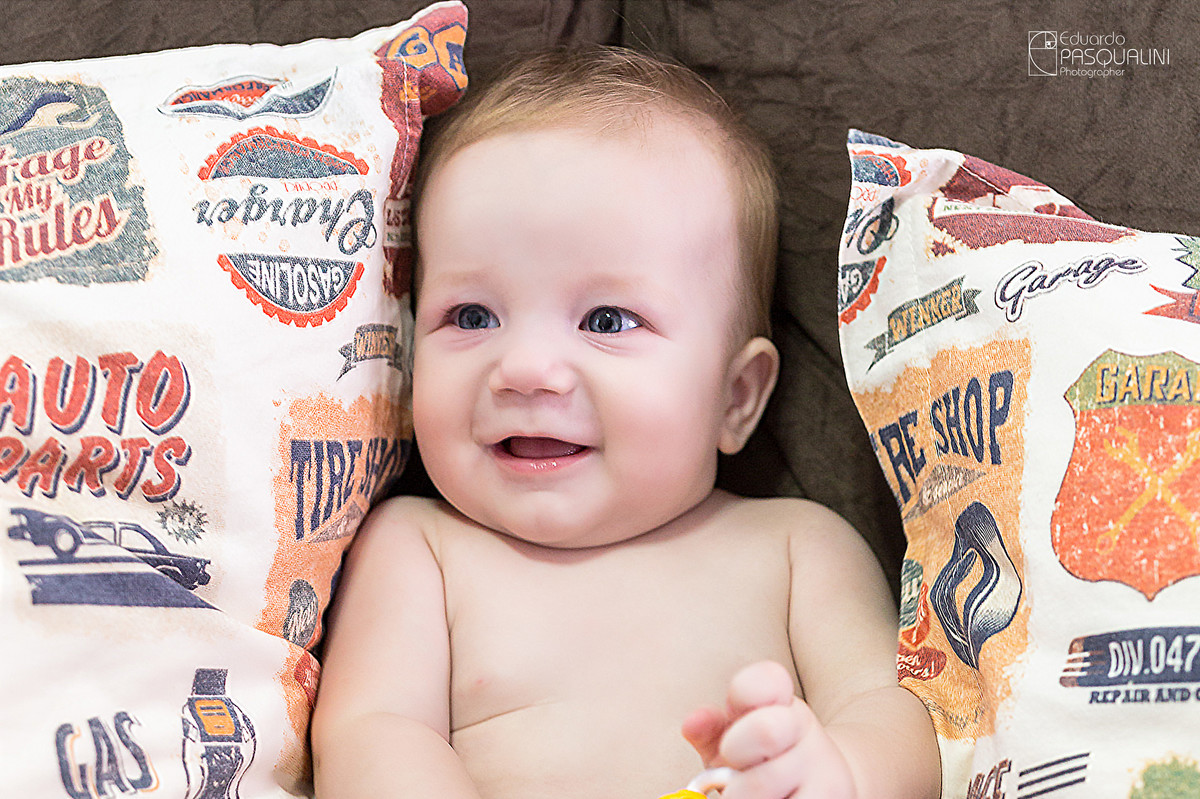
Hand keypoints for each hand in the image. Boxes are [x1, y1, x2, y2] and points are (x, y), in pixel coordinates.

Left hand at [681, 661, 856, 798]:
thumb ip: (711, 730)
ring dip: (741, 797)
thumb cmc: (757, 765)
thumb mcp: (730, 741)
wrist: (817, 789)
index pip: (764, 680)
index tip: (734, 725)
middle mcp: (802, 726)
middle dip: (735, 757)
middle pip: (765, 731)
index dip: (742, 698)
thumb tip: (693, 722)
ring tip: (751, 796)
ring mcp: (823, 763)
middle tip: (733, 772)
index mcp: (776, 700)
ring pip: (764, 784)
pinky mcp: (833, 795)